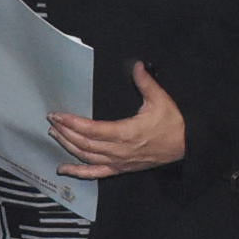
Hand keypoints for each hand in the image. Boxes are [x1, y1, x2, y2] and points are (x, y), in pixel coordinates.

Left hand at [51, 61, 185, 177]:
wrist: (186, 145)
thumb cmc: (173, 123)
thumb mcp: (160, 100)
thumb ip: (145, 82)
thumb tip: (137, 65)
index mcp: (125, 132)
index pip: (91, 129)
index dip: (71, 122)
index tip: (57, 115)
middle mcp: (118, 150)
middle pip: (84, 143)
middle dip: (65, 132)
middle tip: (52, 121)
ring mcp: (118, 161)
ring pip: (86, 157)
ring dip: (68, 146)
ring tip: (54, 135)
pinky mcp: (121, 168)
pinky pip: (96, 173)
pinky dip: (78, 172)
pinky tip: (64, 169)